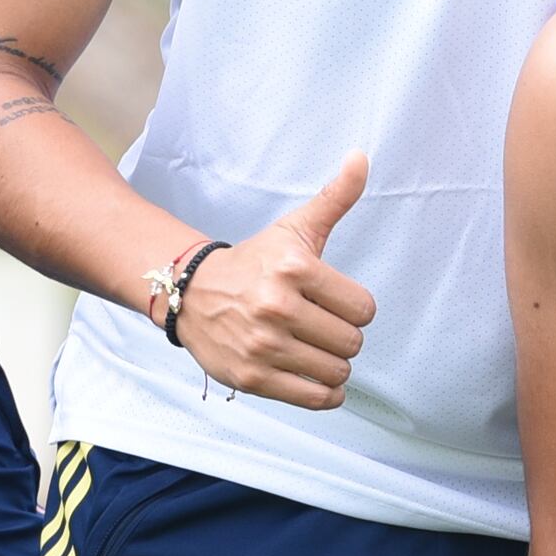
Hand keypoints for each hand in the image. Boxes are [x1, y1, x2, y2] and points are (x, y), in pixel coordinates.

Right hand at [174, 159, 376, 408]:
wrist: (191, 293)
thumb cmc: (255, 262)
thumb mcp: (294, 228)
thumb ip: (335, 198)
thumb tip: (362, 156)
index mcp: (294, 268)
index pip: (364, 308)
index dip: (355, 308)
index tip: (332, 303)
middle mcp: (277, 306)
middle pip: (352, 342)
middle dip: (343, 337)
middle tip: (319, 327)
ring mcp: (263, 345)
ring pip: (337, 372)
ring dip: (333, 366)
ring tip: (312, 350)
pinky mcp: (252, 378)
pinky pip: (316, 399)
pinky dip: (325, 394)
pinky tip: (315, 378)